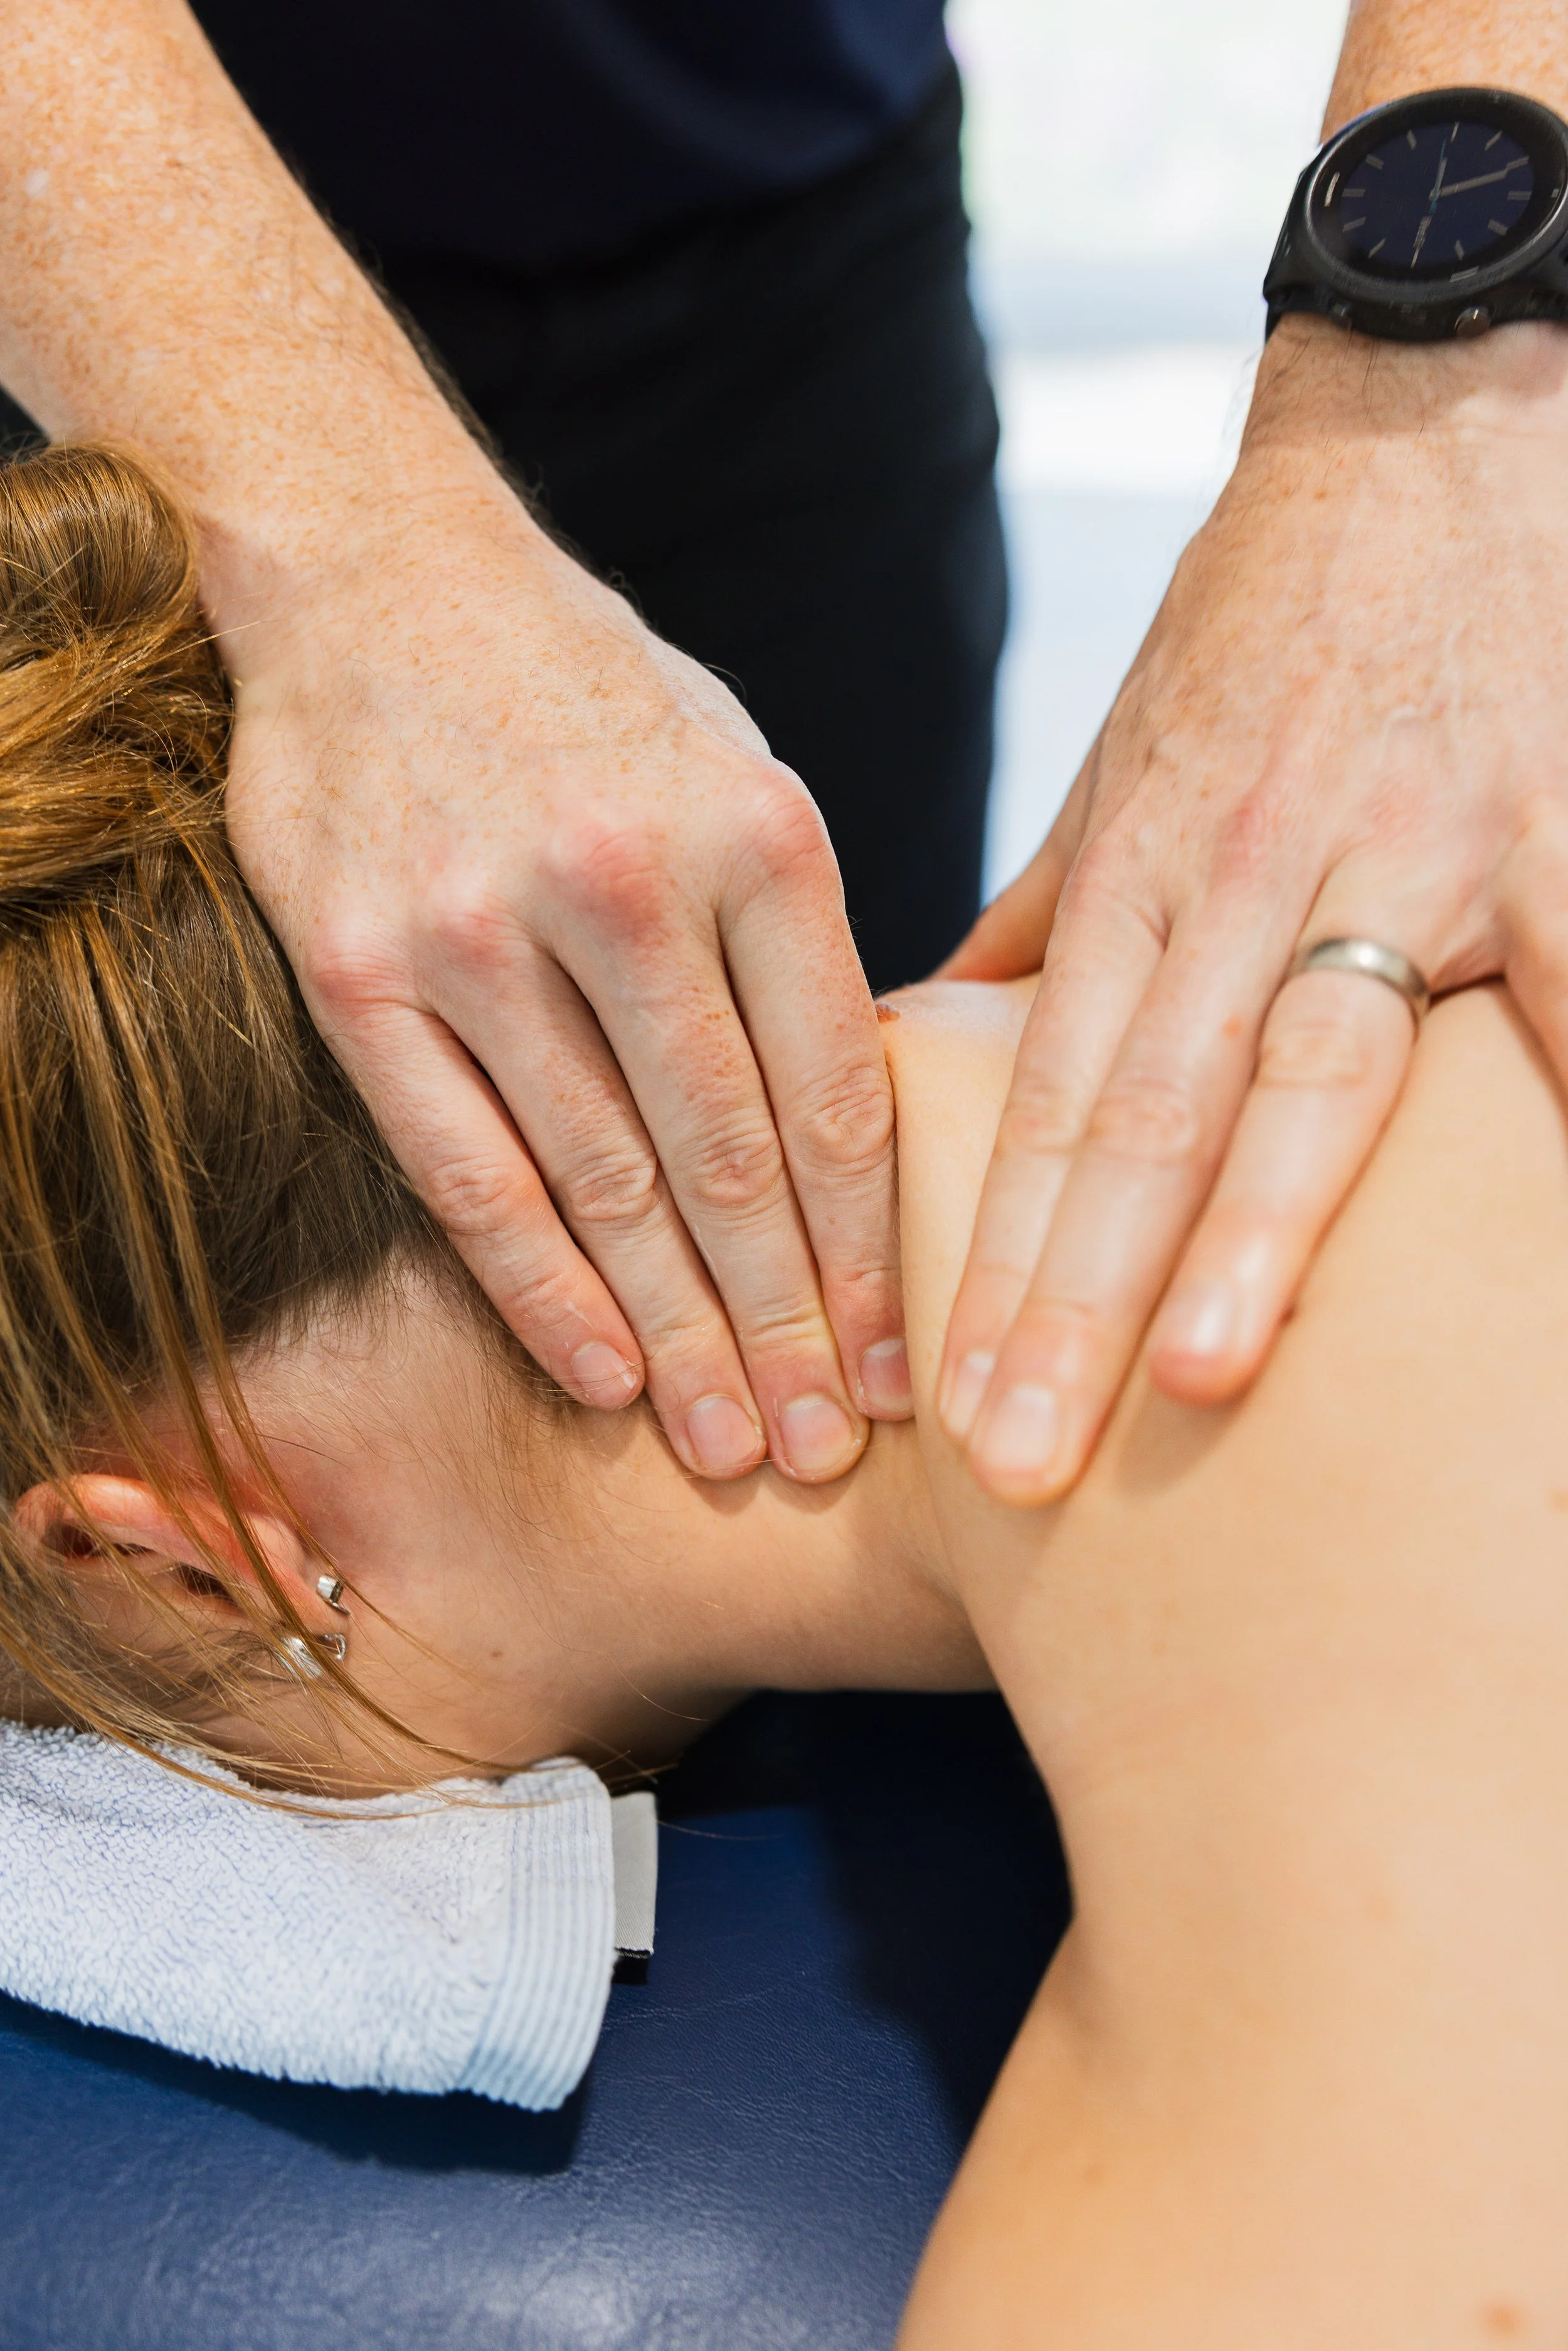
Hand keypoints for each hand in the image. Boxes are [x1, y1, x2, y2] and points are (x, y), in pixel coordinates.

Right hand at [220, 481, 906, 1483]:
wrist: (378, 575)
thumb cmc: (591, 700)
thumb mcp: (738, 773)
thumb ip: (795, 943)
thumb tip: (856, 1129)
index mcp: (757, 835)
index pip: (835, 1096)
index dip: (872, 1258)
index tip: (899, 1372)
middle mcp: (624, 884)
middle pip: (729, 1162)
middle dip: (785, 1327)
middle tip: (825, 1452)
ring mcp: (480, 928)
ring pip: (601, 1184)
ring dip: (673, 1335)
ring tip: (730, 1446)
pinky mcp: (359, 966)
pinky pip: (463, 1166)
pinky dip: (536, 1286)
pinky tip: (598, 1374)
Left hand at [939, 315, 1567, 1503]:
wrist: (1414, 428)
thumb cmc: (1261, 631)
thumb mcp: (1125, 778)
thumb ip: (1046, 922)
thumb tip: (938, 1037)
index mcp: (1147, 876)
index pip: (1054, 1104)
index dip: (999, 1260)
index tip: (957, 1403)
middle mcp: (1253, 874)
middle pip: (1149, 1117)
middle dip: (1075, 1297)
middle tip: (1013, 1457)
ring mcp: (1410, 855)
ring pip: (1319, 1070)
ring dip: (1256, 1230)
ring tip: (1202, 1377)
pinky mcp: (1554, 823)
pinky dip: (1550, 1098)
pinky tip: (1526, 1261)